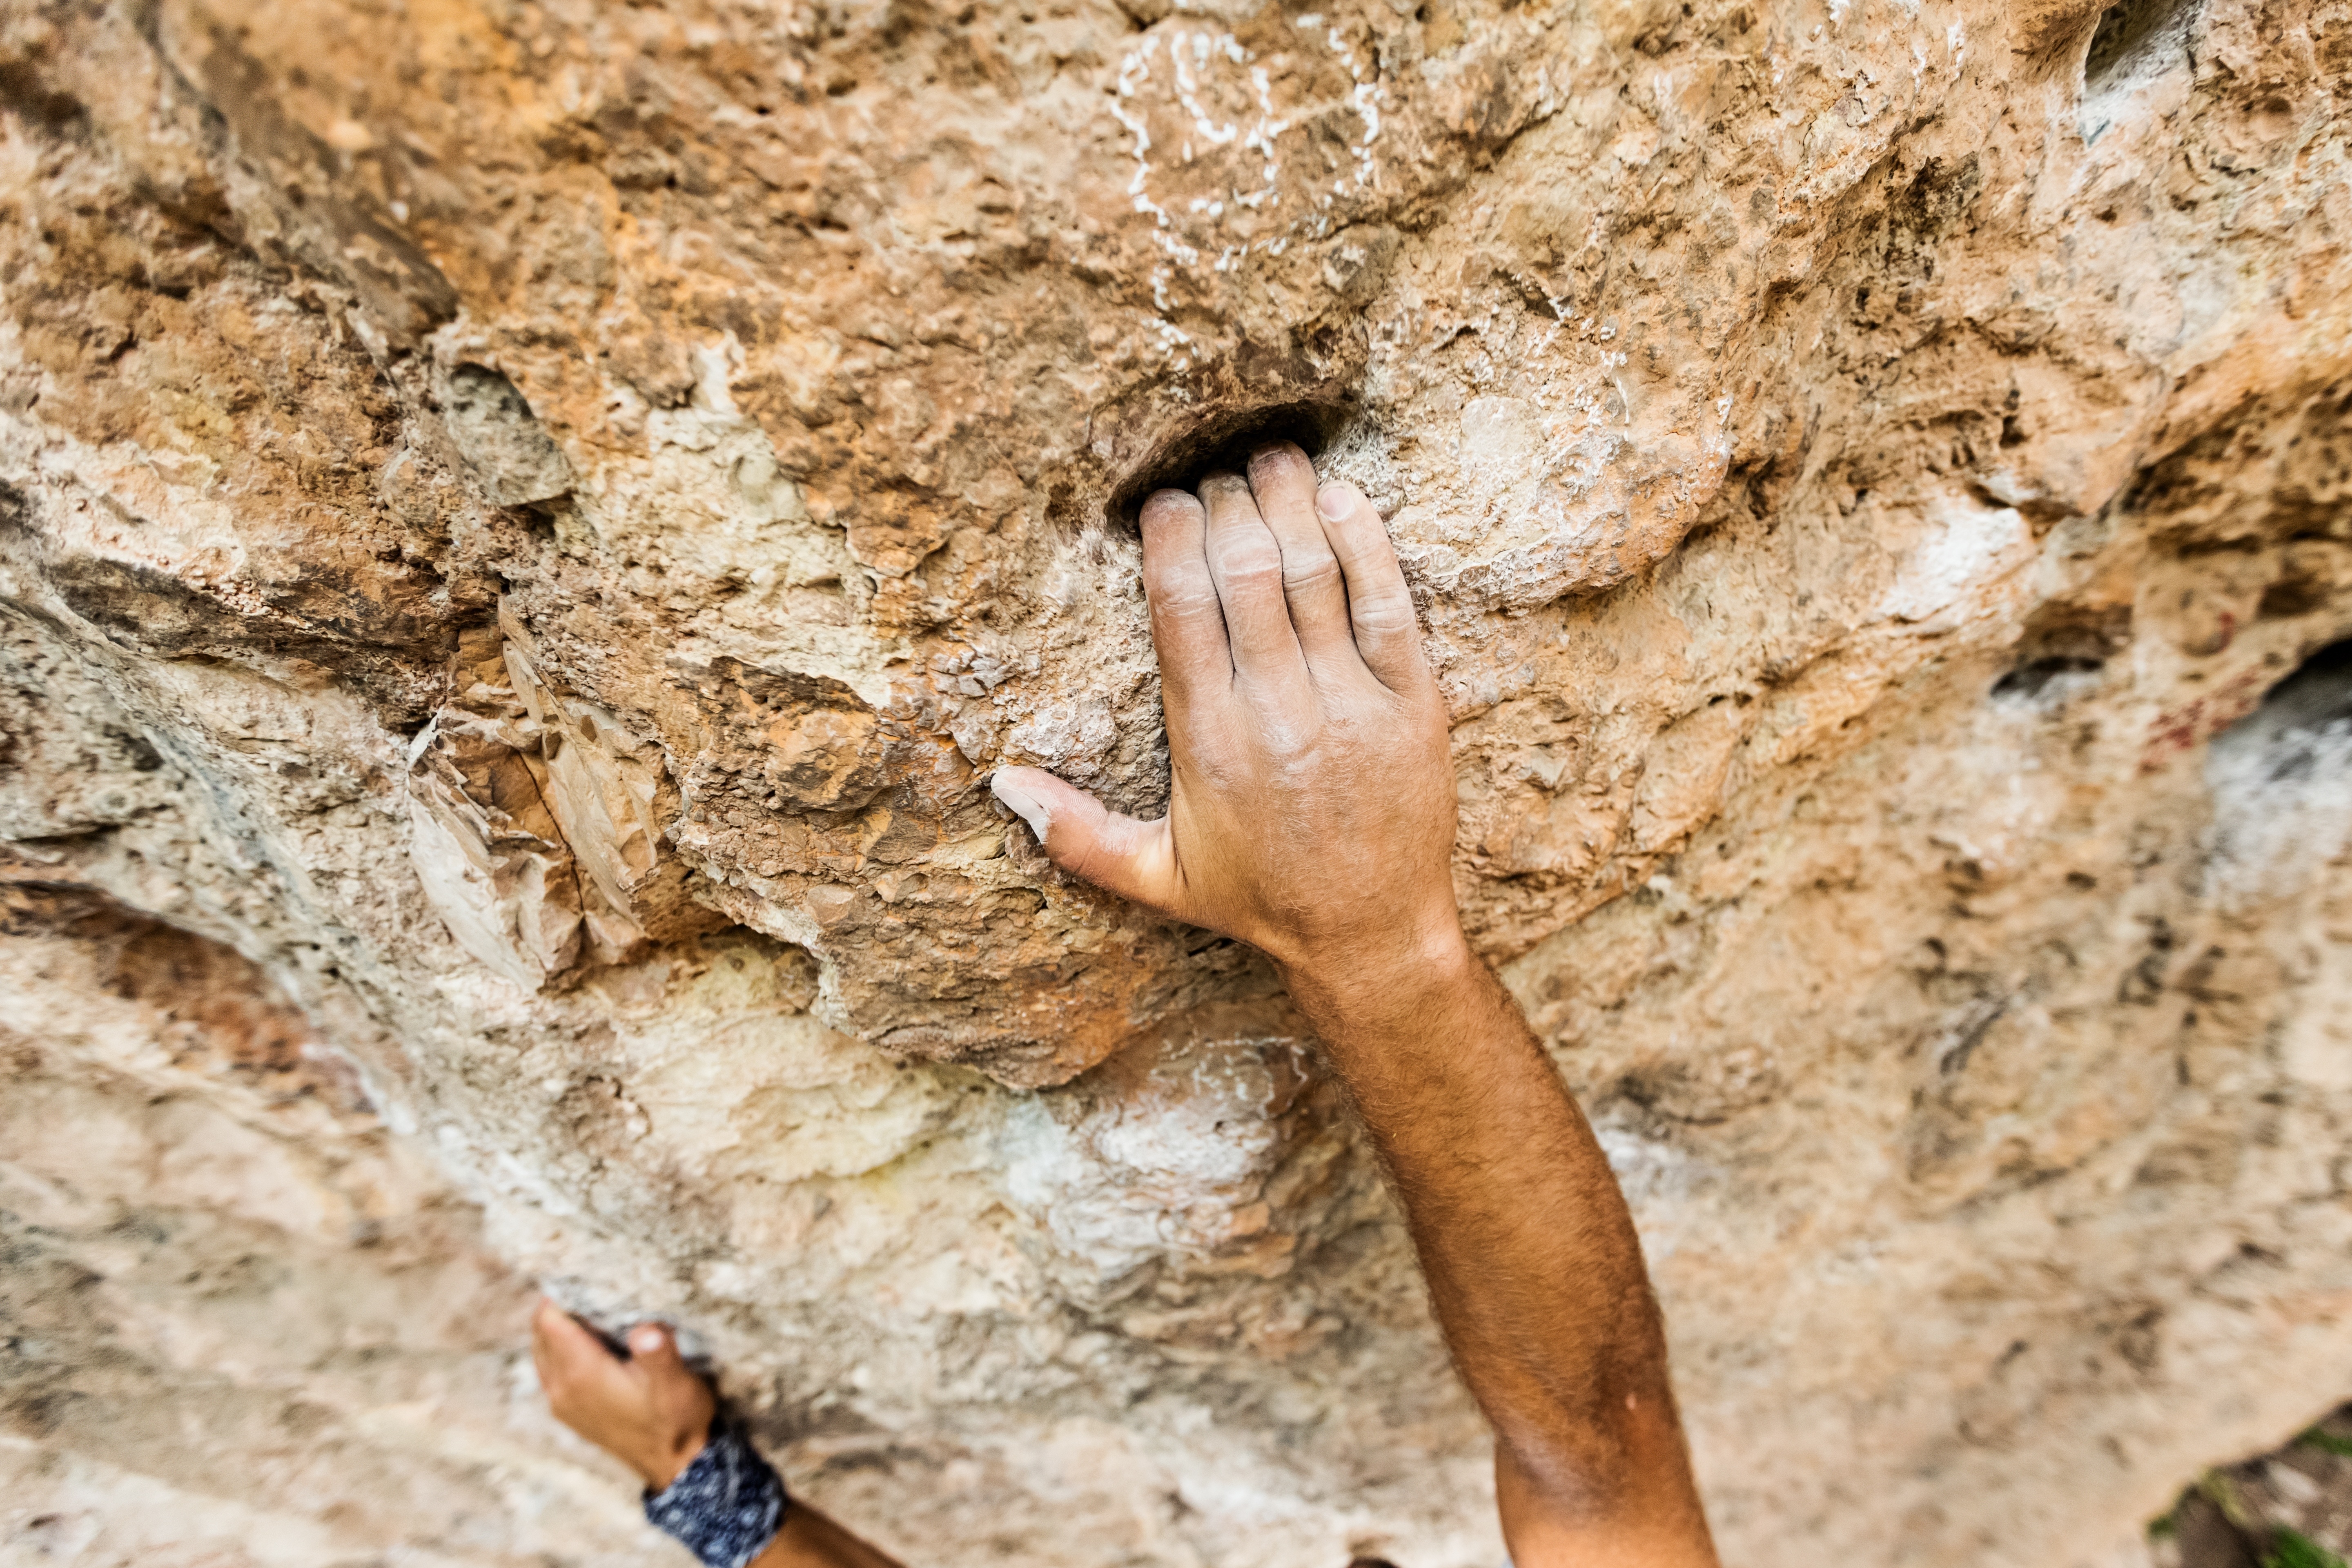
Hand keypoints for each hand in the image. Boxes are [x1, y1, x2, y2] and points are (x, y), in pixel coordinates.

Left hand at [530, 1298, 714, 1490]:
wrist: (676, 1465)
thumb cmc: (677, 1419)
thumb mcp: (676, 1383)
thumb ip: (658, 1355)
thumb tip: (646, 1330)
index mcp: (582, 1374)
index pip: (549, 1319)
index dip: (563, 1291)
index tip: (587, 1271)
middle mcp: (561, 1388)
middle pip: (541, 1331)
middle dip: (560, 1305)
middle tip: (593, 1284)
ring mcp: (561, 1401)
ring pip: (543, 1349)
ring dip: (560, 1327)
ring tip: (594, 1308)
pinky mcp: (568, 1410)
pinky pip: (551, 1367)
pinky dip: (562, 1347)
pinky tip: (594, 1341)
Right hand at [992, 442, 1461, 987]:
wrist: (1370, 936)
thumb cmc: (1259, 900)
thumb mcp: (1158, 876)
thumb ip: (1078, 834)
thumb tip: (1001, 785)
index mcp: (1208, 739)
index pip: (1179, 607)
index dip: (1170, 537)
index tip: (1165, 503)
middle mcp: (1276, 712)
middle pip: (1244, 572)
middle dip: (1226, 507)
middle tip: (1219, 479)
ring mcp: (1350, 704)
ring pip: (1313, 573)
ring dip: (1290, 503)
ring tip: (1273, 460)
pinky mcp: (1414, 705)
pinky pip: (1388, 604)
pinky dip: (1366, 543)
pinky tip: (1343, 500)